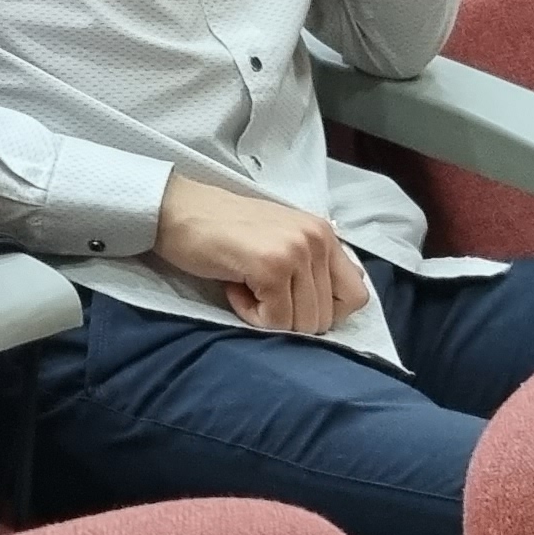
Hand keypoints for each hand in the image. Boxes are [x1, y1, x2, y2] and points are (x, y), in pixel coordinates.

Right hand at [153, 177, 371, 335]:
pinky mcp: (270, 266)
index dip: (325, 311)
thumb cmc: (224, 229)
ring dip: (269, 317)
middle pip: (327, 317)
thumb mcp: (281, 239)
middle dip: (290, 318)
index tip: (291, 302)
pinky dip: (250, 315)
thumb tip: (330, 307)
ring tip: (245, 287)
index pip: (355, 295)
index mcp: (324, 234)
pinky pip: (274, 320)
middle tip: (259, 292)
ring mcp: (295, 252)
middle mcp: (317, 239)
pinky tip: (233, 288)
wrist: (178, 210)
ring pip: (302, 324)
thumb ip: (311, 265)